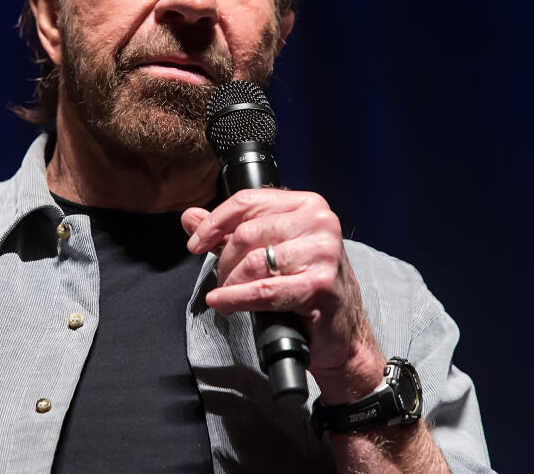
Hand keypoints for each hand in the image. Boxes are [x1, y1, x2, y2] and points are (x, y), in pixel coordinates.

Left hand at [181, 189, 385, 402]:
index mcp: (308, 204)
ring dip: (230, 283)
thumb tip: (190, 217)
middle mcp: (320, 222)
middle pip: (247, 233)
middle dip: (224, 260)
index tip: (195, 243)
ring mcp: (322, 253)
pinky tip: (224, 303)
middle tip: (222, 279)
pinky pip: (262, 290)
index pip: (248, 201)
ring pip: (253, 261)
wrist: (343, 332)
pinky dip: (236, 298)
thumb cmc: (308, 287)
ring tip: (227, 295)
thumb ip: (229, 232)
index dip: (214, 223)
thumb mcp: (270, 251)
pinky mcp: (319, 285)